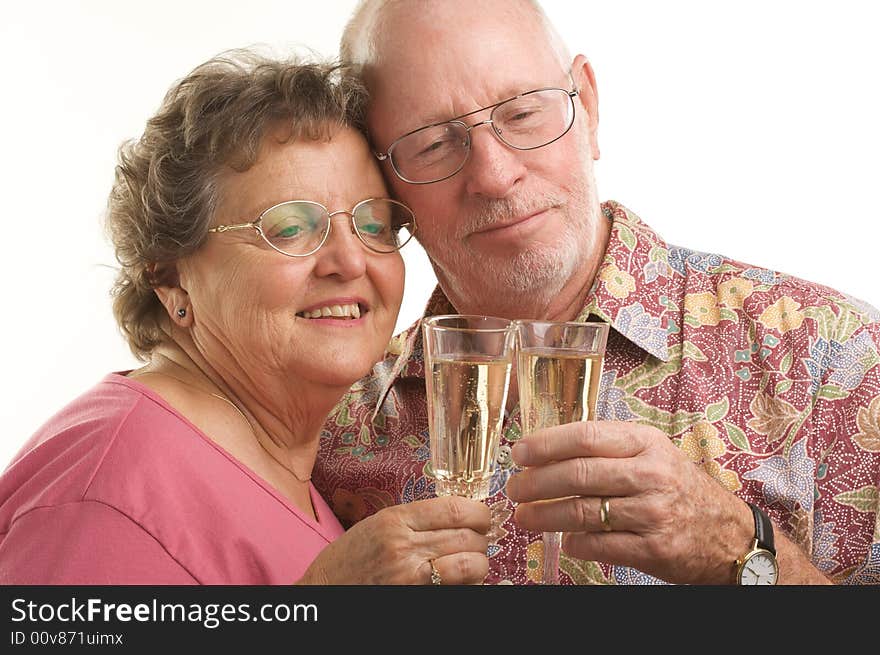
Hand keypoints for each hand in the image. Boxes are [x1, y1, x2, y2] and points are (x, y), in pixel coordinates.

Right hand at [298, 496, 490, 584]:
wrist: (324, 592)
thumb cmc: (350, 558)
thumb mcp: (378, 525)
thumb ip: (415, 519)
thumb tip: (459, 516)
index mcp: (395, 520)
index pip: (455, 510)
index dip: (479, 513)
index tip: (482, 518)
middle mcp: (404, 547)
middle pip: (467, 537)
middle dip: (481, 540)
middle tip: (477, 542)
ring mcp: (411, 578)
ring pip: (470, 565)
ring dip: (479, 564)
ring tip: (471, 563)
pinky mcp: (416, 598)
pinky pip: (459, 590)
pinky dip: (468, 585)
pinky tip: (461, 581)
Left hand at [505, 420, 752, 583]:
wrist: (730, 535)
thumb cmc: (680, 488)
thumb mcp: (653, 454)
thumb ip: (609, 448)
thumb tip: (549, 450)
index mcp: (646, 443)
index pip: (586, 436)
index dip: (546, 444)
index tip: (519, 453)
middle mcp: (650, 473)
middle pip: (578, 474)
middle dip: (536, 483)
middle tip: (514, 489)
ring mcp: (653, 512)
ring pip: (583, 512)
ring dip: (545, 516)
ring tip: (524, 516)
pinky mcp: (654, 548)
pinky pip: (599, 545)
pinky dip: (575, 544)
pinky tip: (564, 540)